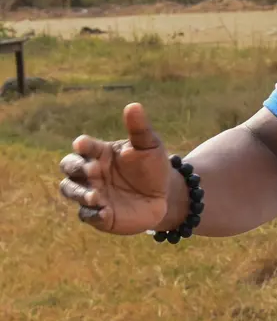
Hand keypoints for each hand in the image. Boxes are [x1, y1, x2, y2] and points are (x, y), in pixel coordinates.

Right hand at [59, 103, 171, 234]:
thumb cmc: (152, 166)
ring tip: (95, 196)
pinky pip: (86, 215)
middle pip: (69, 167)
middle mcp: (90, 172)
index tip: (83, 144)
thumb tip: (134, 106)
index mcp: (100, 152)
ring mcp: (92, 192)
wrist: (163, 195)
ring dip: (79, 193)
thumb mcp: (150, 146)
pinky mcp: (98, 214)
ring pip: (71, 190)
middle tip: (93, 170)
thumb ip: (139, 128)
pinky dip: (93, 214)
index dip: (82, 145)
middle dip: (76, 168)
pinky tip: (105, 212)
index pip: (84, 146)